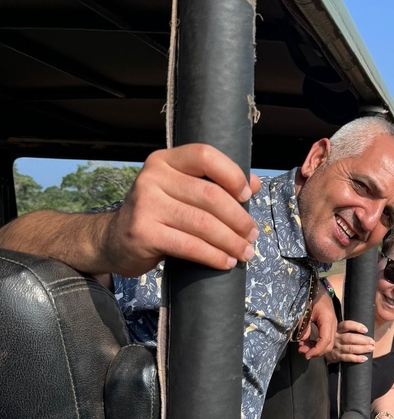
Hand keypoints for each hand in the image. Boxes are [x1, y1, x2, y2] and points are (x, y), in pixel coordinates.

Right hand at [104, 144, 261, 275]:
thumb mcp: (182, 192)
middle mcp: (152, 177)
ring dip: (230, 241)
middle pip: (209, 195)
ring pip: (202, 223)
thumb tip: (254, 183)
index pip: (204, 155)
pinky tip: (226, 262)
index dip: (231, 174)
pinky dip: (213, 256)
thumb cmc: (158, 214)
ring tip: (245, 252)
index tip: (247, 195)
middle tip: (252, 235)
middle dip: (238, 218)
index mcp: (165, 161)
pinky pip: (189, 245)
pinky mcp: (143, 233)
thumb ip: (214, 184)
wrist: (114, 240)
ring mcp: (145, 204)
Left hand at [297, 283, 336, 358]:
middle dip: (316, 351)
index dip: (317, 350)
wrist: (320, 290)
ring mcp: (332, 326)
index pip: (325, 340)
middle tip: (301, 351)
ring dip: (316, 348)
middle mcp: (333, 324)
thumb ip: (303, 325)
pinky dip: (317, 344)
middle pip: (328, 345)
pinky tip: (307, 343)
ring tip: (302, 347)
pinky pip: (326, 340)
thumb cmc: (312, 298)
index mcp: (327, 319)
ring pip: (328, 344)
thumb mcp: (305, 310)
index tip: (306, 354)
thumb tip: (303, 339)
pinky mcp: (329, 327)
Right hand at [326, 320, 373, 363]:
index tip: (366, 330)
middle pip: (350, 338)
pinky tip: (364, 358)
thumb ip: (353, 327)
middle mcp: (336, 337)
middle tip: (372, 342)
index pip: (347, 325)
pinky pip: (348, 358)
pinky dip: (357, 358)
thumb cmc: (340, 337)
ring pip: (350, 348)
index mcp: (338, 328)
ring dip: (362, 349)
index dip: (356, 327)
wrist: (325, 348)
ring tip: (371, 348)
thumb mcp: (342, 329)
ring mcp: (336, 347)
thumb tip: (368, 326)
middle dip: (363, 340)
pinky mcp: (337, 356)